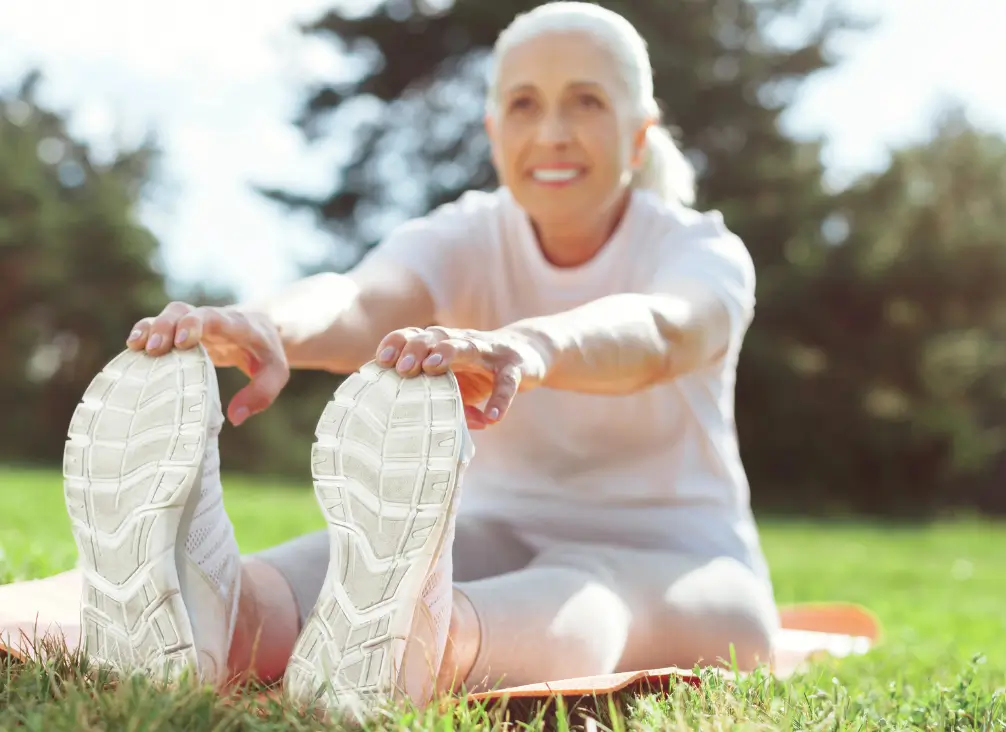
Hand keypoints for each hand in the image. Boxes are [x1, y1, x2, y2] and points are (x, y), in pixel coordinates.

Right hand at [125, 302, 289, 425]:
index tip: (182, 341)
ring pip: (168, 314)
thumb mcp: (276, 373)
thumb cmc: (266, 353)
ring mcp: (194, 323)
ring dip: (150, 327)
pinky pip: (159, 326)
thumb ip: (261, 394)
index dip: (196, 325)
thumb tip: (235, 418)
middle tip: (154, 349)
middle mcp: (211, 319)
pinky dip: (144, 333)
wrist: (261, 329)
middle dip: (166, 326)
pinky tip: (131, 349)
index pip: (214, 317)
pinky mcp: (182, 331)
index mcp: (236, 325)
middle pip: (184, 310)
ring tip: (135, 346)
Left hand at [375, 326, 547, 428]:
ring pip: (468, 346)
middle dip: (417, 348)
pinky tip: (491, 417)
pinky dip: (499, 400)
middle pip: (436, 336)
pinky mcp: (515, 367)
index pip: (416, 336)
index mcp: (444, 343)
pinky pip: (506, 383)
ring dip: (448, 353)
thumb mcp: (456, 384)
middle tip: (404, 368)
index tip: (381, 361)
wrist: (529, 353)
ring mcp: (490, 352)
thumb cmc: (480, 371)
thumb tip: (413, 432)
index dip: (398, 344)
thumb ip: (437, 402)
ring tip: (432, 368)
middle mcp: (463, 341)